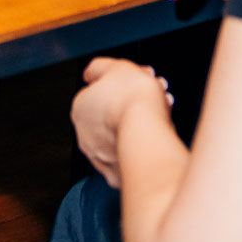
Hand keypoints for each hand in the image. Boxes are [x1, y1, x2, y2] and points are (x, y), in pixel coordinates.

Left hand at [71, 57, 173, 188]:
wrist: (147, 131)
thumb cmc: (133, 99)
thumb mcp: (115, 66)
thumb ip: (98, 68)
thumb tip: (91, 73)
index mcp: (80, 109)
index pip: (100, 93)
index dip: (122, 84)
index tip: (137, 80)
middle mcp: (85, 135)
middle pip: (111, 115)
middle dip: (132, 103)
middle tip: (152, 95)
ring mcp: (99, 157)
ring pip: (122, 135)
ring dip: (140, 123)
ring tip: (161, 111)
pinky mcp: (116, 174)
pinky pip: (131, 156)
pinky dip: (142, 146)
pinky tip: (155, 135)